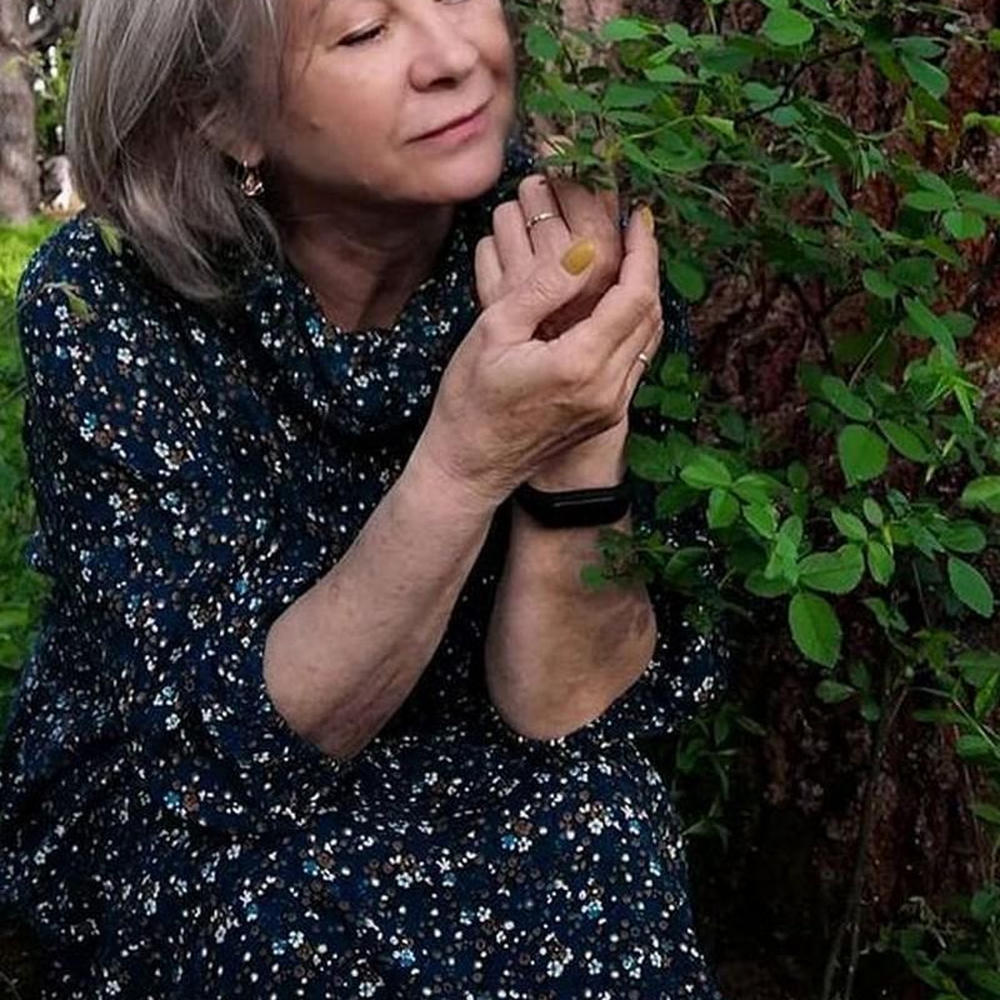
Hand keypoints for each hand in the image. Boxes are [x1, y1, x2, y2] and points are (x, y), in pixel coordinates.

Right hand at [474, 174, 662, 490]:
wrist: (470, 465)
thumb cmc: (470, 399)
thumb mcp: (494, 330)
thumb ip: (544, 288)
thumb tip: (586, 249)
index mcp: (581, 364)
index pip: (635, 295)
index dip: (643, 251)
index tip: (637, 217)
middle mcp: (608, 388)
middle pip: (650, 315)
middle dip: (648, 267)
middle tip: (635, 232)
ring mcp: (612, 406)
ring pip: (648, 339)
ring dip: (644, 296)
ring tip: (630, 260)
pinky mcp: (608, 415)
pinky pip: (635, 360)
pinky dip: (633, 325)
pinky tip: (615, 304)